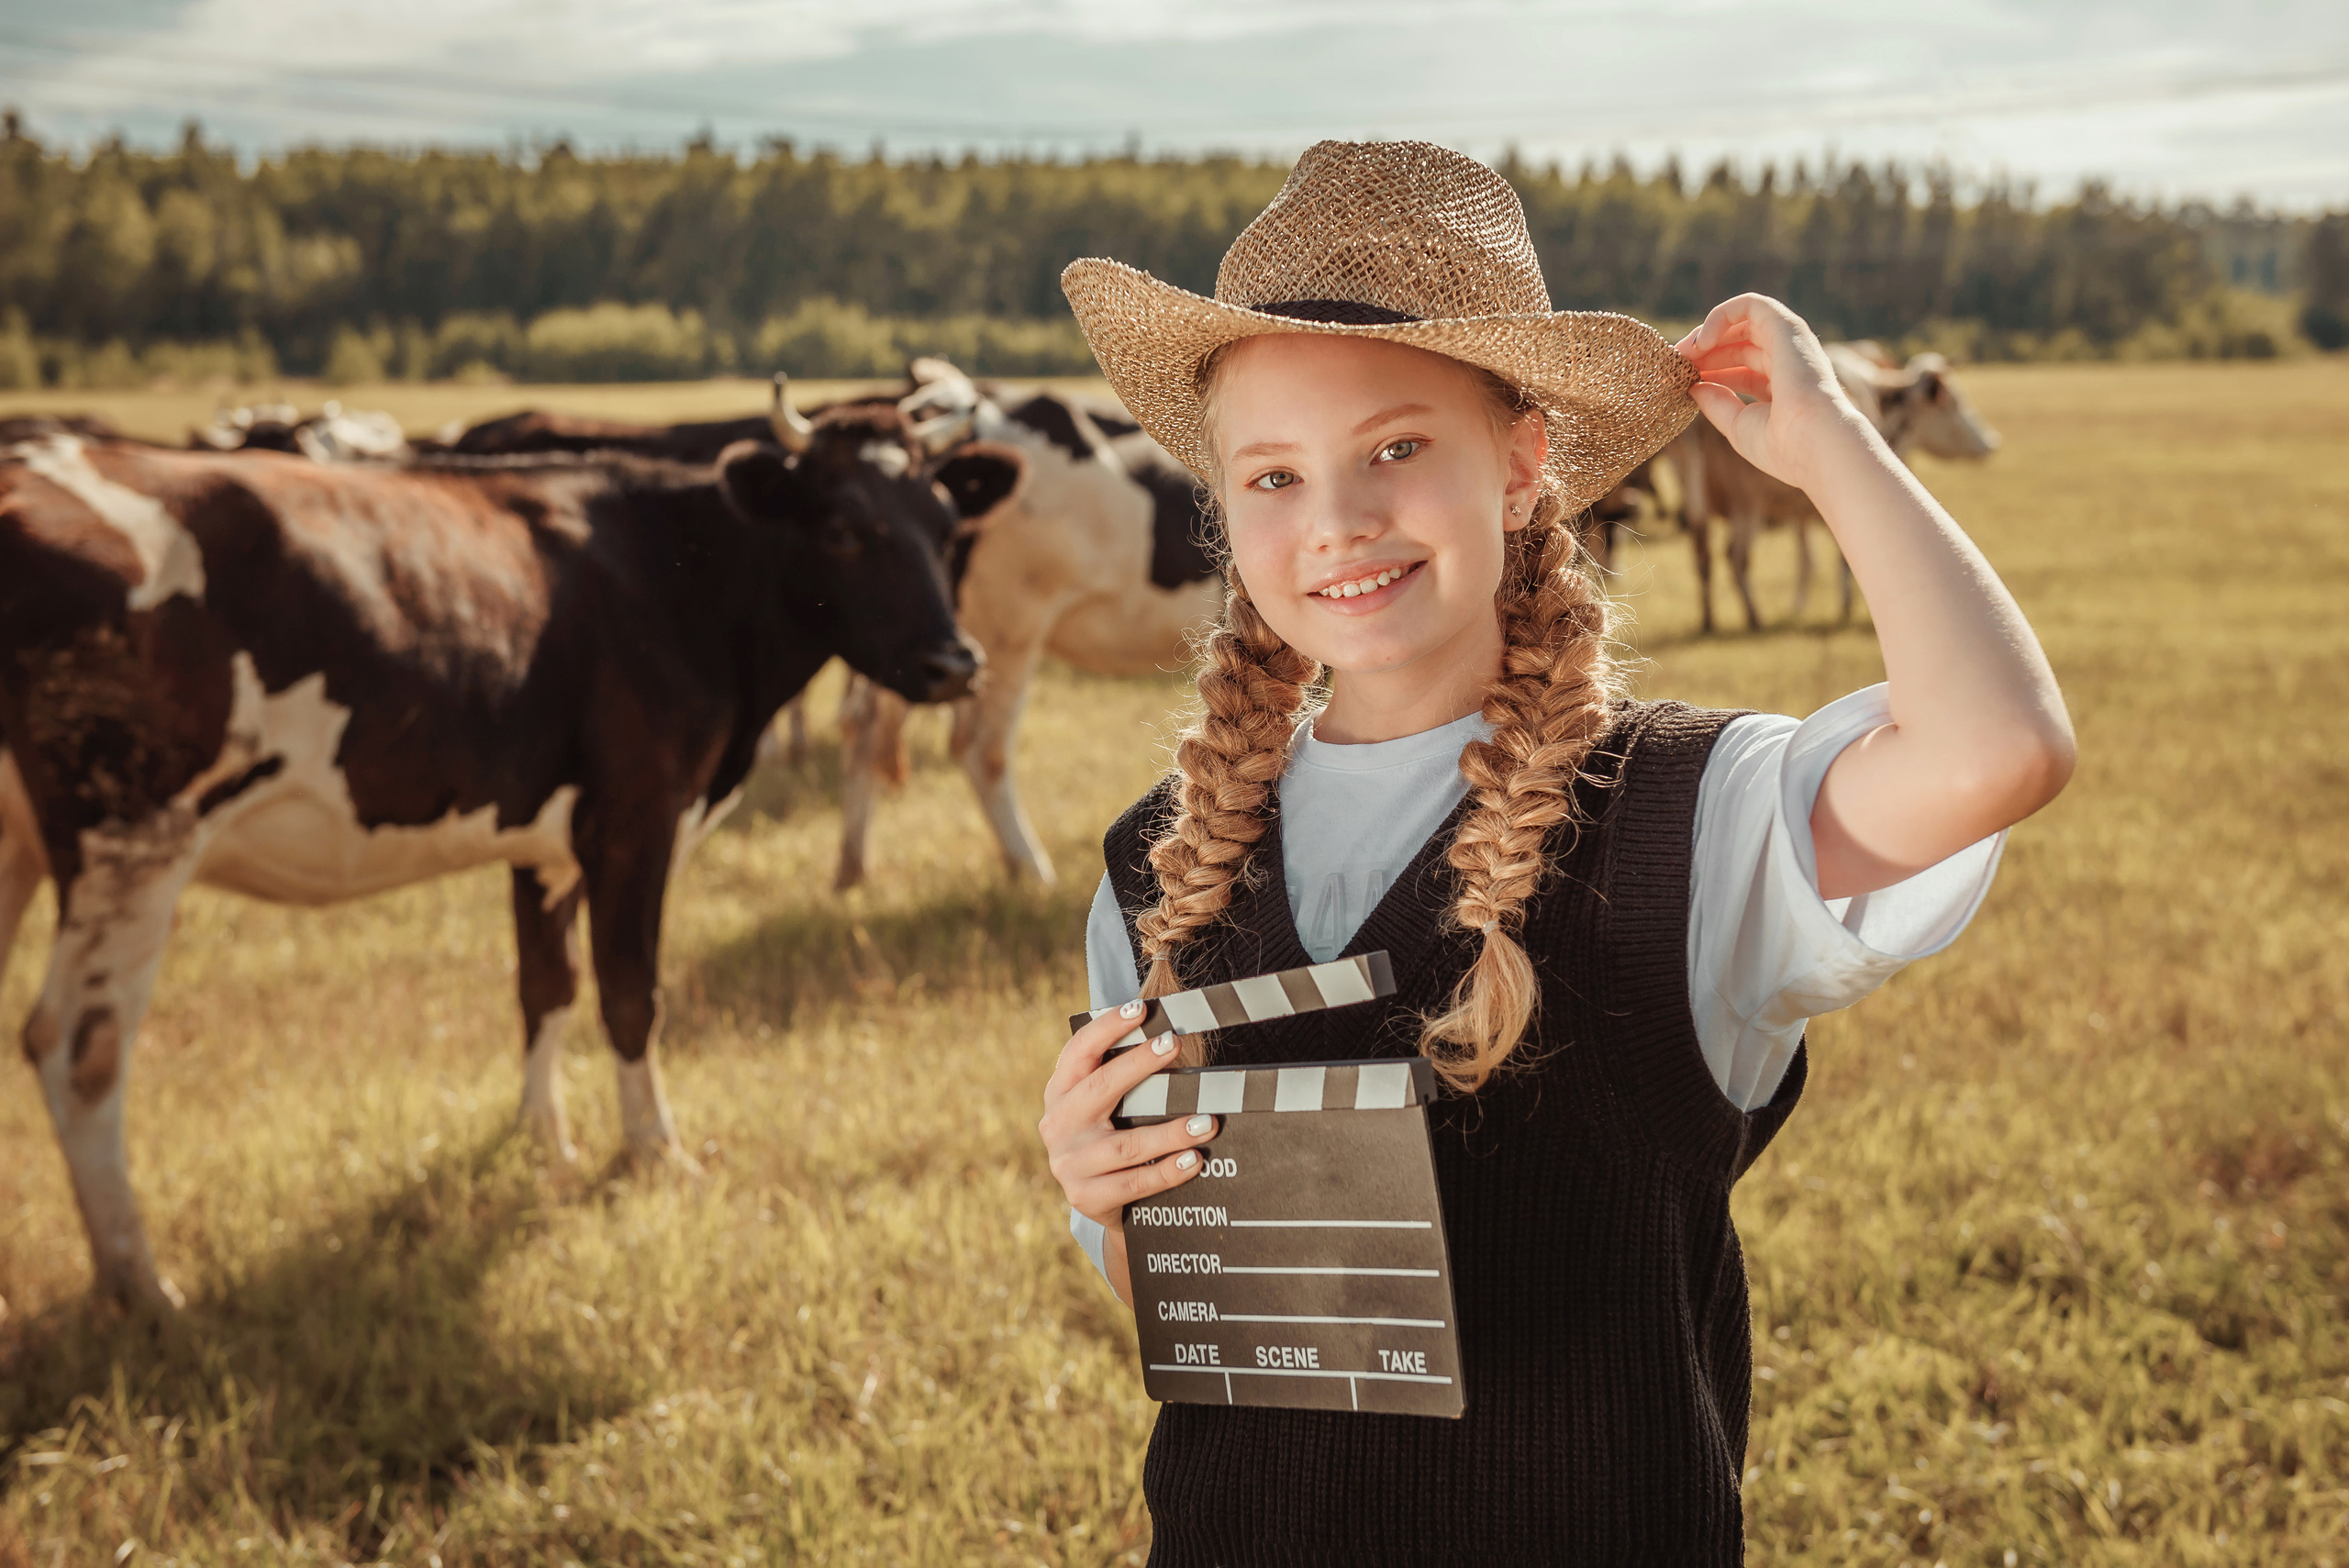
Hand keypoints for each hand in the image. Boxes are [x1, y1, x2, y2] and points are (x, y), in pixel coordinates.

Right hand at [1041, 1002, 1219, 1239]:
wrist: (1097, 1202)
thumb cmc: (1109, 1137)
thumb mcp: (1103, 1106)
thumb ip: (1122, 1076)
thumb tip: (1171, 1038)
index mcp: (1059, 1093)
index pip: (1079, 1051)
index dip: (1107, 1027)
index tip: (1140, 1010)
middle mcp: (1058, 1125)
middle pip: (1100, 1088)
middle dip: (1139, 1064)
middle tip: (1174, 1044)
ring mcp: (1069, 1164)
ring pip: (1127, 1144)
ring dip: (1171, 1132)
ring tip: (1206, 1122)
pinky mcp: (1086, 1197)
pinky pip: (1135, 1183)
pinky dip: (1167, 1172)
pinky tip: (1193, 1160)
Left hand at [1675, 294, 1873, 492]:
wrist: (1814, 444)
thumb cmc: (1782, 445)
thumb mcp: (1737, 425)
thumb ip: (1716, 404)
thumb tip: (1693, 386)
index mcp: (1780, 387)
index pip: (1738, 369)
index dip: (1707, 370)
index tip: (1680, 380)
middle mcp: (1787, 362)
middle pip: (1736, 345)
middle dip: (1702, 352)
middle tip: (1674, 364)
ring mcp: (1789, 344)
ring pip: (1741, 323)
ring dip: (1707, 334)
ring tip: (1683, 354)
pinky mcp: (1787, 327)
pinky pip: (1750, 305)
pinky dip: (1722, 315)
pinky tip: (1702, 341)